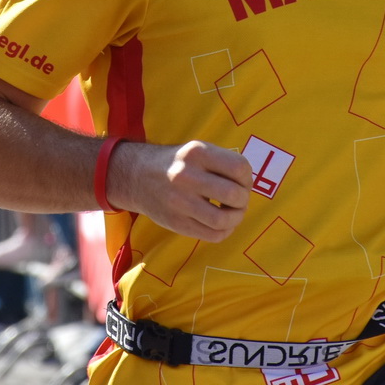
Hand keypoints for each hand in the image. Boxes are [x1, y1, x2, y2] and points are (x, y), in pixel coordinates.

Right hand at [109, 140, 252, 242]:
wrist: (136, 176)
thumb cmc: (176, 163)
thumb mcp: (196, 150)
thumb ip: (222, 162)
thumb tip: (248, 186)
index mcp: (197, 153)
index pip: (240, 167)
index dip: (247, 178)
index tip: (242, 182)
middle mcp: (187, 176)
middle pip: (234, 195)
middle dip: (244, 200)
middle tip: (239, 200)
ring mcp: (180, 201)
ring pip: (223, 220)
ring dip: (236, 219)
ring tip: (232, 214)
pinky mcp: (176, 222)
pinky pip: (211, 235)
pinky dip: (224, 232)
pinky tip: (221, 224)